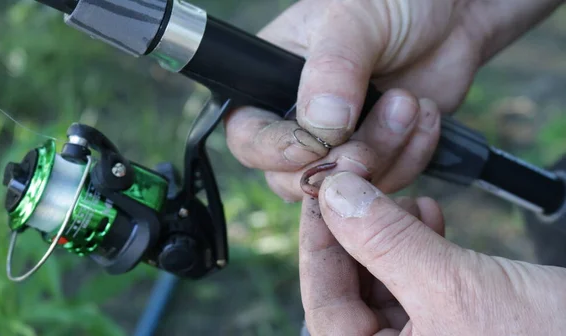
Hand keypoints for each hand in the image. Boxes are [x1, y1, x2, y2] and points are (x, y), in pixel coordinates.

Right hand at [224, 0, 562, 200]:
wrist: (451, 13)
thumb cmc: (392, 1)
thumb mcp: (353, 20)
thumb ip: (333, 70)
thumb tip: (321, 127)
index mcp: (271, 82)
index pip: (249, 135)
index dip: (276, 149)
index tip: (315, 145)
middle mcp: (299, 119)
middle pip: (292, 175)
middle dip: (337, 163)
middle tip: (371, 136)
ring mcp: (341, 142)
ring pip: (342, 185)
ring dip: (382, 155)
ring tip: (410, 104)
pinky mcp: (379, 154)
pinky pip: (385, 181)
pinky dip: (409, 158)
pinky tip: (423, 115)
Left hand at [299, 171, 565, 334]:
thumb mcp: (451, 287)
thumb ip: (384, 242)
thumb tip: (334, 194)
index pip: (325, 303)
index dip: (318, 240)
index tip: (320, 189)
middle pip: (351, 288)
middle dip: (356, 231)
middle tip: (358, 181)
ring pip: (384, 280)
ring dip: (388, 233)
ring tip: (402, 199)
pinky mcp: (454, 324)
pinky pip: (419, 281)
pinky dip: (420, 244)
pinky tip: (427, 212)